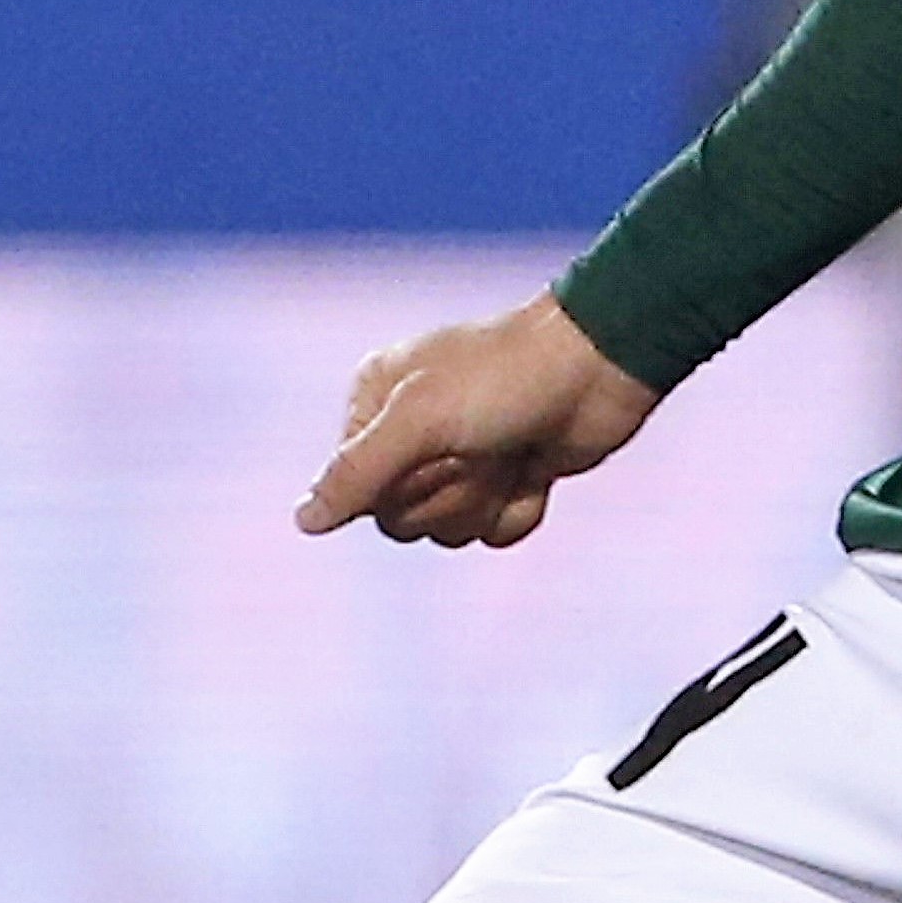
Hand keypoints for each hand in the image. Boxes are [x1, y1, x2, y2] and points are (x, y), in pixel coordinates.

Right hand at [298, 294, 660, 547]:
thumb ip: (356, 473)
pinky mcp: (504, 479)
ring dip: (485, 500)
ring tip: (511, 454)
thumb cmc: (506, 379)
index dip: (399, 484)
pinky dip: (518, 509)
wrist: (599, 370)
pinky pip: (491, 532)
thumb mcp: (419, 420)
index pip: (355, 491)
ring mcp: (458, 458)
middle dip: (447, 494)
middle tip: (481, 449)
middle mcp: (408, 433)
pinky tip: (535, 470)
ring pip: (446, 532)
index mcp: (373, 403)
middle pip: (398, 520)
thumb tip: (302, 521)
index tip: (436, 446)